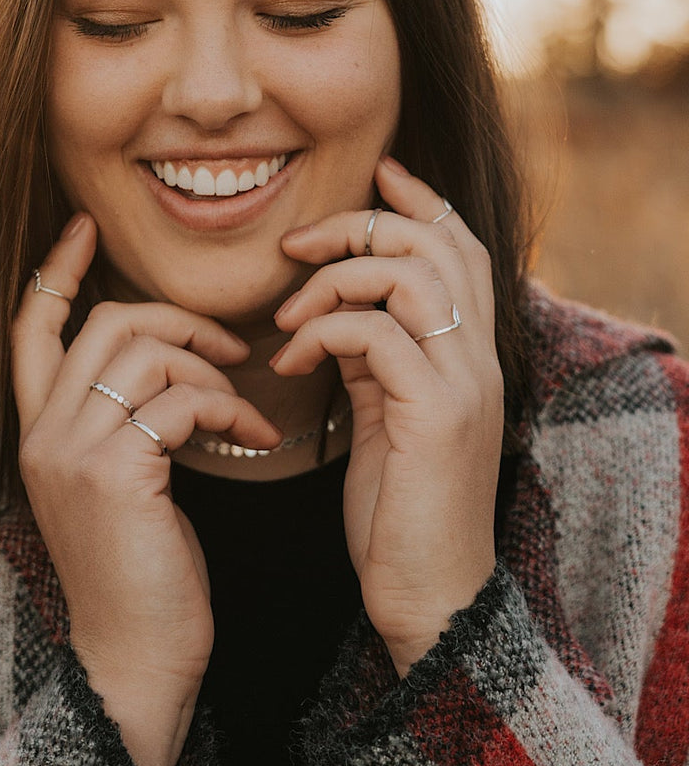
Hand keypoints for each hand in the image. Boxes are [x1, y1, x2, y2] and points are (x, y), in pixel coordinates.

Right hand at [12, 212, 280, 765]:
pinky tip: (253, 438)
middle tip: (233, 347)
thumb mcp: (120, 484)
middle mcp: (42, 433)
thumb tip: (168, 365)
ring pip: (145, 351)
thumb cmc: (143, 575)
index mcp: (37, 433)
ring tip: (245, 407)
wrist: (135, 664)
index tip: (85, 226)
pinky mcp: (113, 471)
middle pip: (105, 324)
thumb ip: (123, 422)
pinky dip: (226, 408)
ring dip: (211, 368)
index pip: (30, 326)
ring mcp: (72, 450)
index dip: (55, 270)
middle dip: (179, 321)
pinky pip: (177, 398)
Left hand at [272, 155, 502, 675]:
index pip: (462, 245)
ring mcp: (463, 383)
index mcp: (468, 353)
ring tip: (288, 316)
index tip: (376, 169)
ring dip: (333, 277)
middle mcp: (478, 357)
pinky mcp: (436, 414)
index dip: (420, 199)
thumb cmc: (396, 510)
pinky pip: (376, 333)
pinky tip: (289, 361)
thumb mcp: (382, 412)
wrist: (428, 597)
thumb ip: (372, 353)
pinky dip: (323, 332)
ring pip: (408, 274)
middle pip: (434, 242)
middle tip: (295, 243)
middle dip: (358, 225)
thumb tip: (332, 307)